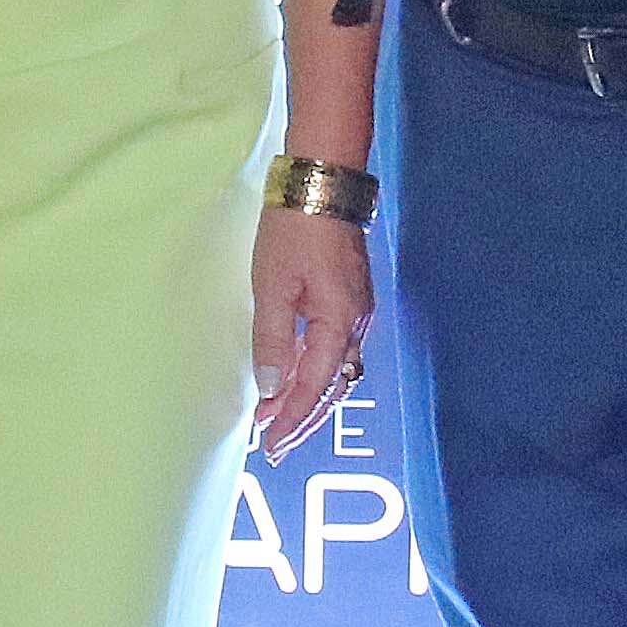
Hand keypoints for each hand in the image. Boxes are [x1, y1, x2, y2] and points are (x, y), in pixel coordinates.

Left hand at [245, 209, 372, 456]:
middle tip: (276, 446)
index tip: (269, 443)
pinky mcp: (349, 297)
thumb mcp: (273, 285)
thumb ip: (273, 339)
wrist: (323, 180)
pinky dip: (315, 371)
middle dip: (305, 419)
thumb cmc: (294, 229)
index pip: (314, 386)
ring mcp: (357, 310)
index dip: (291, 418)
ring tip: (279, 418)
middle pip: (333, 387)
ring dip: (309, 397)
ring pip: (337, 370)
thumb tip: (270, 388)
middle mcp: (356, 323)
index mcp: (339, 323)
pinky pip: (336, 349)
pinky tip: (295, 375)